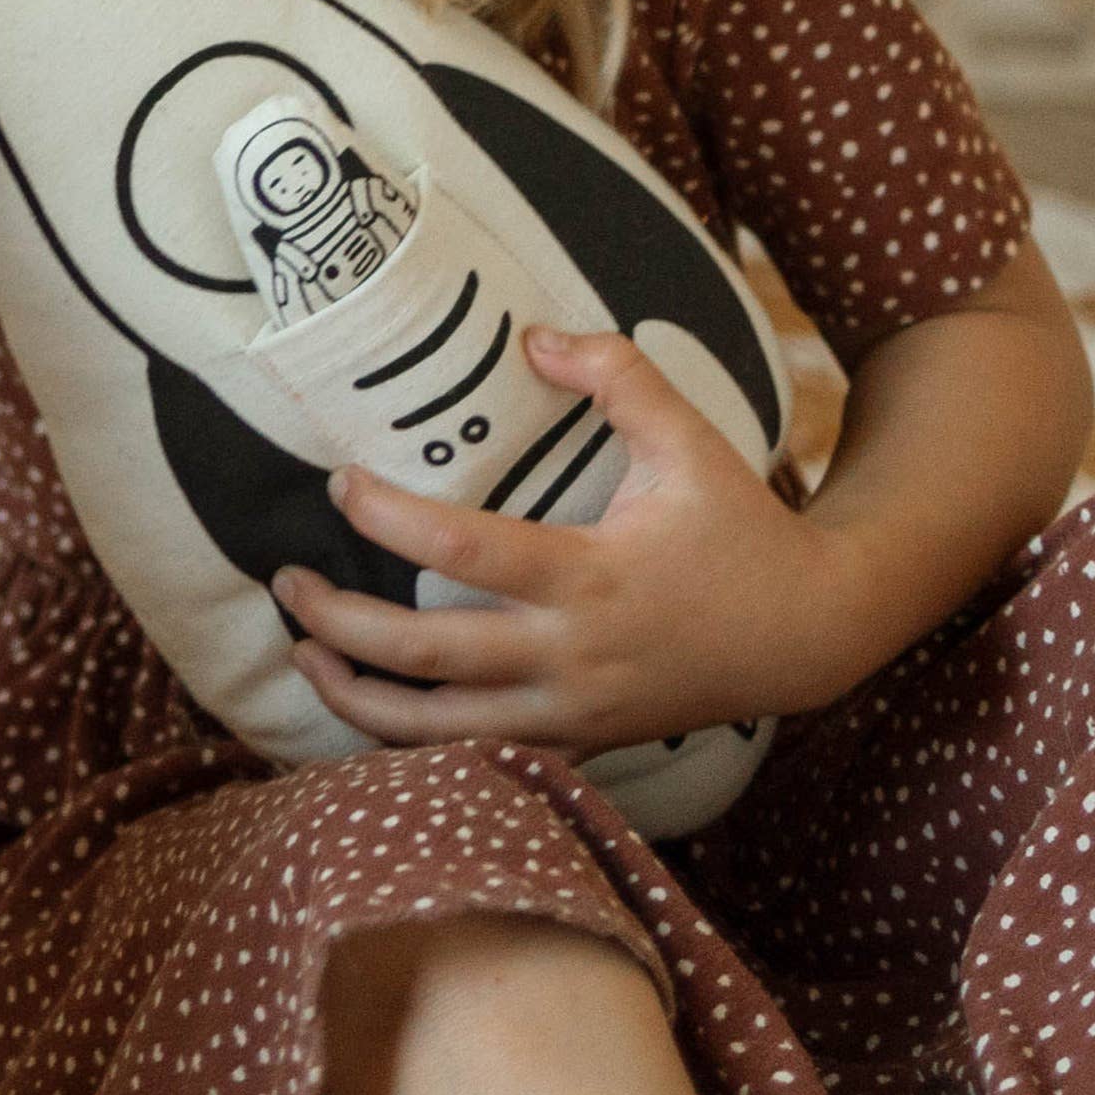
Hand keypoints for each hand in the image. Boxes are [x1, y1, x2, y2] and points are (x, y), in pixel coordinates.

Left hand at [272, 328, 877, 753]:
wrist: (808, 636)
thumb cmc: (740, 528)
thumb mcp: (689, 436)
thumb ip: (615, 375)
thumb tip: (532, 336)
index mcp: (590, 577)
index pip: (464, 552)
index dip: (389, 517)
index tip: (338, 484)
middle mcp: (572, 658)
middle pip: (428, 656)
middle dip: (343, 624)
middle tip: (286, 582)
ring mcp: (574, 714)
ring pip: (441, 732)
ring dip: (360, 700)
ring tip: (305, 655)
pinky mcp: (581, 746)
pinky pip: (481, 758)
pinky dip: (417, 745)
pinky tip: (371, 711)